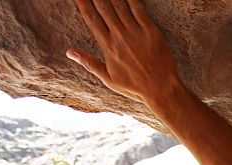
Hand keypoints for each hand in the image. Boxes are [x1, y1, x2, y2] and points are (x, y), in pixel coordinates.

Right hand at [68, 0, 182, 104]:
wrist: (161, 90)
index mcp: (108, 46)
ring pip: (120, 5)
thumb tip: (69, 52)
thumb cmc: (135, 87)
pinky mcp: (152, 31)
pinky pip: (139, 9)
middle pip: (104, 7)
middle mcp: (120, 36)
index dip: (84, 3)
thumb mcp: (108, 79)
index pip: (91, 18)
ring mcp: (136, 33)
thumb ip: (89, 62)